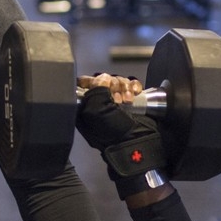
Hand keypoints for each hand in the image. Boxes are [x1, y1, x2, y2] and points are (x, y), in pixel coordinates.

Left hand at [76, 81, 166, 199]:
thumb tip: (102, 78)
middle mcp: (99, 103)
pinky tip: (135, 94)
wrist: (137, 142)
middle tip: (116, 98)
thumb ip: (94, 90)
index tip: (101, 85)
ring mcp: (115, 101)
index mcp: (85, 107)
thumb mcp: (96, 112)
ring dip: (124, 87)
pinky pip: (131, 84)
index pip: (84, 83)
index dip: (93, 80)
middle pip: (104, 79)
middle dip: (112, 85)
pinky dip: (134, 87)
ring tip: (127, 101)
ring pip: (118, 81)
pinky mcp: (130, 100)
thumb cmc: (113, 134)